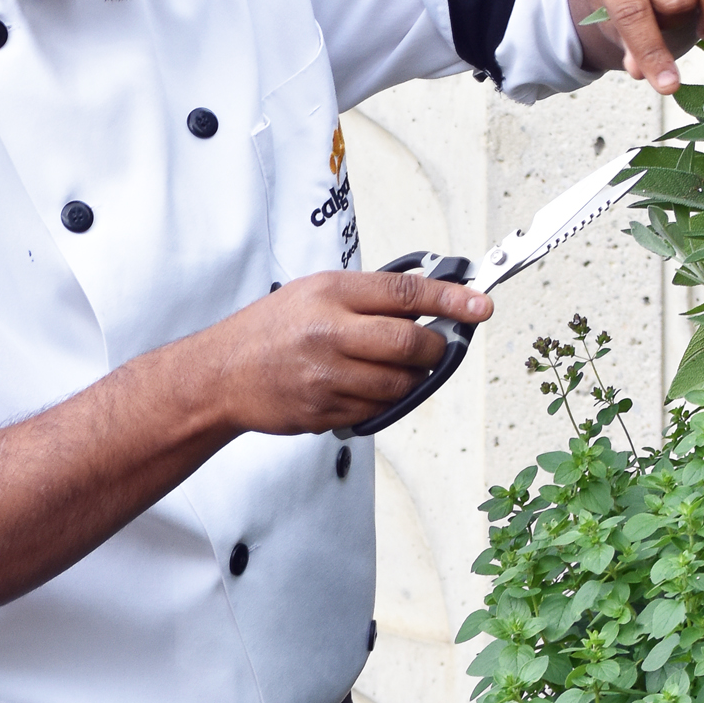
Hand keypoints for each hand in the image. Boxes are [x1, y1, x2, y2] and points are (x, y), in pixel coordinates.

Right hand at [206, 270, 492, 435]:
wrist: (222, 374)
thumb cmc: (270, 331)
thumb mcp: (314, 293)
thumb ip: (367, 297)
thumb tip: (426, 304)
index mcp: (331, 293)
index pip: (406, 292)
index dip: (452, 298)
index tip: (481, 306)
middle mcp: (330, 332)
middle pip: (412, 342)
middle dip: (436, 348)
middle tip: (436, 347)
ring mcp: (327, 375)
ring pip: (401, 383)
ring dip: (412, 379)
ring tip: (394, 369)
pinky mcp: (325, 410)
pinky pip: (378, 410)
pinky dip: (382, 402)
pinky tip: (362, 388)